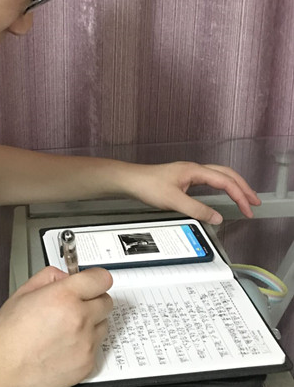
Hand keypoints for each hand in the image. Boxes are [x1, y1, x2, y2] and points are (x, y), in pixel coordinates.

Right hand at [0, 266, 112, 386]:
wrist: (1, 371)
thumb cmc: (7, 336)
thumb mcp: (22, 293)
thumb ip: (49, 277)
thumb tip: (66, 277)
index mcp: (64, 297)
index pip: (101, 279)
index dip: (96, 279)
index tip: (92, 282)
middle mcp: (79, 319)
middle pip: (106, 302)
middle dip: (93, 301)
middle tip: (75, 306)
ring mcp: (86, 344)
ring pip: (103, 325)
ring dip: (91, 324)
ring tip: (66, 330)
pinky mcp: (87, 365)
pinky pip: (96, 349)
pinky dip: (85, 346)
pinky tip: (63, 348)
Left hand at [119, 161, 260, 223]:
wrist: (130, 180)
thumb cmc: (147, 185)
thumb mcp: (173, 201)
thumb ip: (197, 210)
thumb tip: (217, 217)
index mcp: (195, 171)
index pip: (225, 181)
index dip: (239, 195)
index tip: (248, 209)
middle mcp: (195, 169)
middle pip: (227, 174)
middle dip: (243, 187)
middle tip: (255, 202)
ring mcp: (190, 173)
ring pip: (219, 176)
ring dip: (234, 186)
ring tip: (245, 198)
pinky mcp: (185, 178)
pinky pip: (210, 180)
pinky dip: (222, 187)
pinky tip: (223, 194)